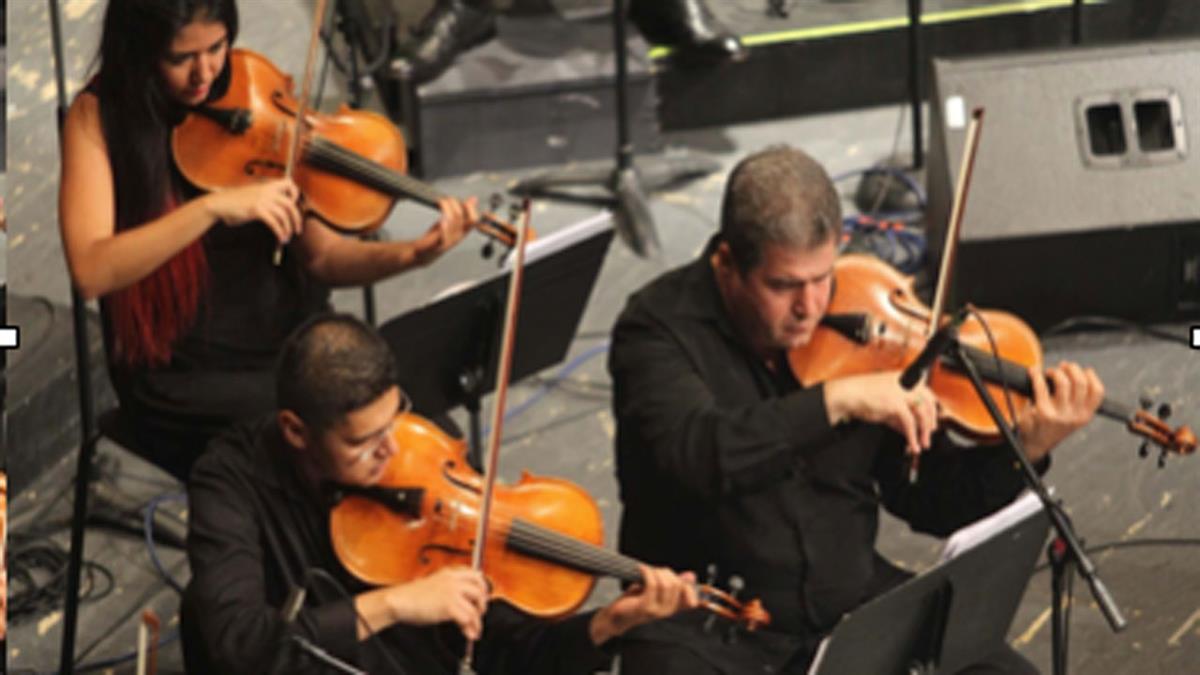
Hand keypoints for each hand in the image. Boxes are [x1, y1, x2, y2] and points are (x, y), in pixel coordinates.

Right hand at [205, 178, 302, 244]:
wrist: (218, 203)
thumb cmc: (234, 202)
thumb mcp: (253, 196)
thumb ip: (266, 200)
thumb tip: (279, 212)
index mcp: (267, 186)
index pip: (289, 183)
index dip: (295, 194)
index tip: (294, 205)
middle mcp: (267, 191)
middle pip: (290, 204)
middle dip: (297, 219)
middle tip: (298, 230)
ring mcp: (262, 200)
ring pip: (284, 216)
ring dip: (288, 229)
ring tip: (286, 238)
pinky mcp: (256, 210)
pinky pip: (274, 223)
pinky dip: (280, 232)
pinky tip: (280, 238)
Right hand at [386, 567, 488, 639]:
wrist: (400, 600)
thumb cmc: (412, 596)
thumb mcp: (434, 585)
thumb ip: (450, 589)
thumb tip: (463, 603)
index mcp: (450, 573)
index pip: (476, 575)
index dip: (483, 588)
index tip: (483, 599)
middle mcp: (453, 580)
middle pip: (480, 591)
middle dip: (483, 605)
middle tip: (480, 615)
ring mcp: (452, 592)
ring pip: (475, 608)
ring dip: (477, 622)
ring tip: (474, 630)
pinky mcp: (449, 605)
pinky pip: (467, 618)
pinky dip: (469, 628)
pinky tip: (467, 633)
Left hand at [413, 196, 477, 265]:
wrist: (424, 254)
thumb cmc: (437, 237)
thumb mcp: (451, 223)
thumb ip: (462, 212)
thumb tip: (474, 199)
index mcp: (463, 232)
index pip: (474, 220)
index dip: (471, 208)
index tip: (462, 200)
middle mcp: (458, 237)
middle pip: (464, 219)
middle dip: (457, 204)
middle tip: (448, 198)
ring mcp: (449, 242)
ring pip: (454, 222)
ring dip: (447, 208)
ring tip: (441, 201)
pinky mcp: (438, 246)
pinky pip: (444, 237)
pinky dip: (444, 227)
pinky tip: (442, 220)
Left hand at [589, 565, 698, 644]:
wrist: (616, 617)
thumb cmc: (635, 602)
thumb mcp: (656, 590)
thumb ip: (673, 583)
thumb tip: (691, 576)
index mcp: (673, 608)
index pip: (691, 598)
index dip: (689, 586)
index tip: (683, 577)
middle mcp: (667, 611)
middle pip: (676, 584)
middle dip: (665, 572)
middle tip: (654, 571)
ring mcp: (657, 610)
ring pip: (665, 584)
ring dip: (655, 572)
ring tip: (646, 571)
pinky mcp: (645, 607)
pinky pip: (652, 585)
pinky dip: (647, 573)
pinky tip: (641, 569)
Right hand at [824, 371, 938, 455]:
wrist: (848, 395)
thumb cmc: (862, 396)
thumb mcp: (887, 406)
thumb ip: (900, 416)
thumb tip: (910, 428)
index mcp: (905, 378)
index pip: (928, 394)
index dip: (933, 411)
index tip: (932, 423)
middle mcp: (906, 383)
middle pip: (929, 404)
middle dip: (931, 422)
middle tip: (929, 435)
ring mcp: (902, 392)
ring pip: (922, 413)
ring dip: (924, 432)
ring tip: (922, 444)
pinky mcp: (895, 403)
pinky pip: (909, 422)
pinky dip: (912, 436)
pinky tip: (912, 444)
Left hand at [1016, 361, 1103, 462]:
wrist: (1034, 444)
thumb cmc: (1052, 426)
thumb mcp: (1073, 417)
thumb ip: (1078, 400)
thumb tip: (1073, 371)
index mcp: (1085, 415)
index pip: (1098, 391)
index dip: (1091, 376)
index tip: (1083, 370)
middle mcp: (1075, 416)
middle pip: (1080, 382)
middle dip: (1072, 368)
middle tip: (1063, 366)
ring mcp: (1059, 414)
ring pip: (1063, 382)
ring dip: (1056, 371)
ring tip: (1049, 372)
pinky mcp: (1042, 412)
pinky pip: (1041, 387)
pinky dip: (1036, 375)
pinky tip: (1033, 372)